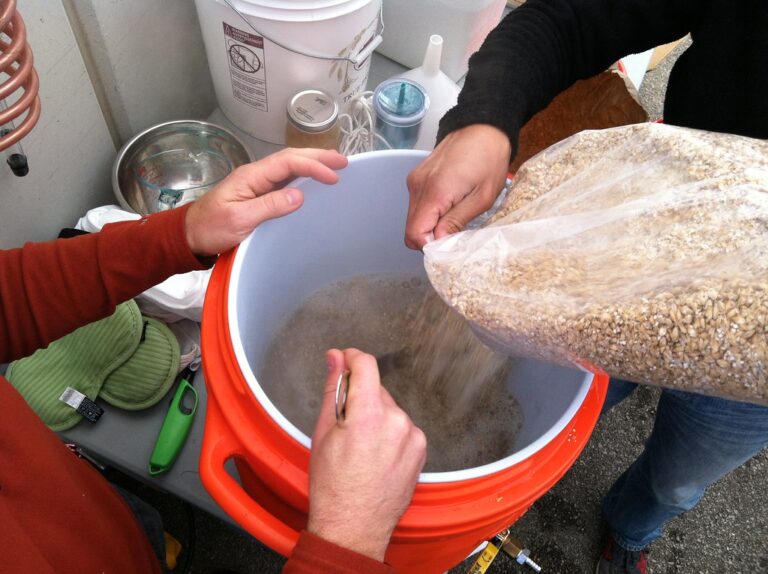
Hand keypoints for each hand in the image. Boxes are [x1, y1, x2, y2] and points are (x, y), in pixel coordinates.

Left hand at [185, 148, 347, 256]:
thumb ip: (269, 206)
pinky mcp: (259, 195)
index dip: (313, 166)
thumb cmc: (211, 228)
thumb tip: (299, 196)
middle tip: (344, 162)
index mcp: (251, 176)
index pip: (288, 163)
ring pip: (290, 167)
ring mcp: (257, 184)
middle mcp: (256, 175)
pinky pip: (286, 180)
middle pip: (291, 158)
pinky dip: (304, 177)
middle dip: (318, 157)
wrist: (190, 236)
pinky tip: (315, 182)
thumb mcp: (239, 220)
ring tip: (335, 166)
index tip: (334, 177)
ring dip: (313, 164)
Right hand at [307, 348, 426, 561]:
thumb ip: (333, 389)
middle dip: (360, 397)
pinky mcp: (421, 448)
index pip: (366, 364)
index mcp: (368, 415)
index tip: (344, 360)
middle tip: (344, 424)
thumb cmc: (332, 486)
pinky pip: (403, 426)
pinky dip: (390, 432)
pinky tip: (376, 454)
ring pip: (390, 408)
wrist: (354, 526)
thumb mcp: (323, 433)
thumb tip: (335, 358)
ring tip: (361, 447)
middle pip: (377, 389)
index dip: (352, 358)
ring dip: (376, 415)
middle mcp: (396, 421)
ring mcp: (413, 436)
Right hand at [405, 124, 510, 249]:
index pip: (415, 235)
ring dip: (432, 226)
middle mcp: (418, 186)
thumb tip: (439, 243)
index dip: (431, 246)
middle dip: (431, 238)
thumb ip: (457, 221)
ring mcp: (415, 181)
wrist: (482, 126)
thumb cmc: (489, 157)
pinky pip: (418, 205)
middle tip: (457, 233)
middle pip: (412, 230)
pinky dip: (430, 213)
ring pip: (414, 219)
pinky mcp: (417, 178)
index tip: (450, 245)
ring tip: (457, 215)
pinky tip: (450, 204)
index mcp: (434, 192)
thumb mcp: (483, 197)